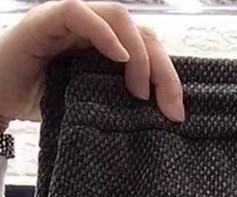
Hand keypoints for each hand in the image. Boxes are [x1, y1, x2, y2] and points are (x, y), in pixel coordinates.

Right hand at [0, 0, 183, 125]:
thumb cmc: (43, 104)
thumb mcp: (96, 110)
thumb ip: (124, 108)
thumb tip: (165, 127)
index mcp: (108, 48)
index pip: (150, 49)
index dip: (170, 78)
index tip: (176, 114)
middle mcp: (92, 29)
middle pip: (142, 32)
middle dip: (163, 70)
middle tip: (168, 108)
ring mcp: (70, 21)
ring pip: (118, 17)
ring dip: (138, 54)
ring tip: (138, 91)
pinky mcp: (45, 19)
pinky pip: (79, 12)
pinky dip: (103, 32)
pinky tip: (119, 57)